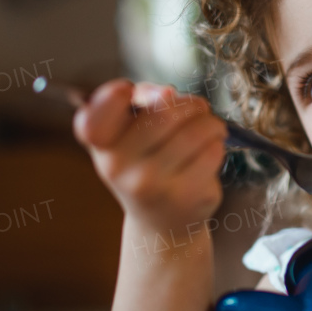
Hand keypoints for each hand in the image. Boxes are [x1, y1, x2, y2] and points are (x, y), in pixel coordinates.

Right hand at [72, 80, 227, 231]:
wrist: (159, 220)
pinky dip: (217, 144)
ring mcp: (150, 185)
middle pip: (163, 112)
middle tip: (199, 109)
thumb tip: (166, 93)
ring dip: (211, 122)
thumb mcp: (130, 131)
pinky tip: (210, 150)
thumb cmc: (146, 162)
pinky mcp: (183, 197)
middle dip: (190, 104)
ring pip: (195, 131)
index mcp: (101, 146)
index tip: (127, 90)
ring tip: (211, 127)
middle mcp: (118, 167)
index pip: (94, 118)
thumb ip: (142, 101)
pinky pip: (211, 152)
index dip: (113, 96)